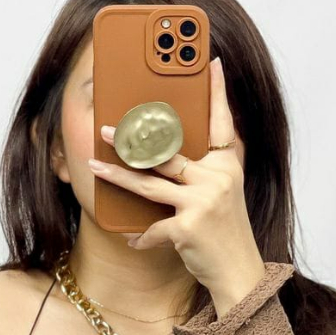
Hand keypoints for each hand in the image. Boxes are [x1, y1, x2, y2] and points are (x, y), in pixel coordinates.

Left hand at [88, 56, 266, 308]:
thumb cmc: (225, 231)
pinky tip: (132, 240)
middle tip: (106, 129)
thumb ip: (205, 168)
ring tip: (95, 166)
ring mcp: (203, 202)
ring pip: (150, 184)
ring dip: (118, 177)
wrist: (239, 272)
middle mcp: (217, 178)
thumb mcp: (223, 193)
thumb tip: (169, 149)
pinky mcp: (188, 227)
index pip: (222, 122)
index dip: (217, 92)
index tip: (212, 62)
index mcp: (226, 165)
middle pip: (167, 151)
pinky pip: (153, 227)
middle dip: (133, 139)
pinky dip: (141, 236)